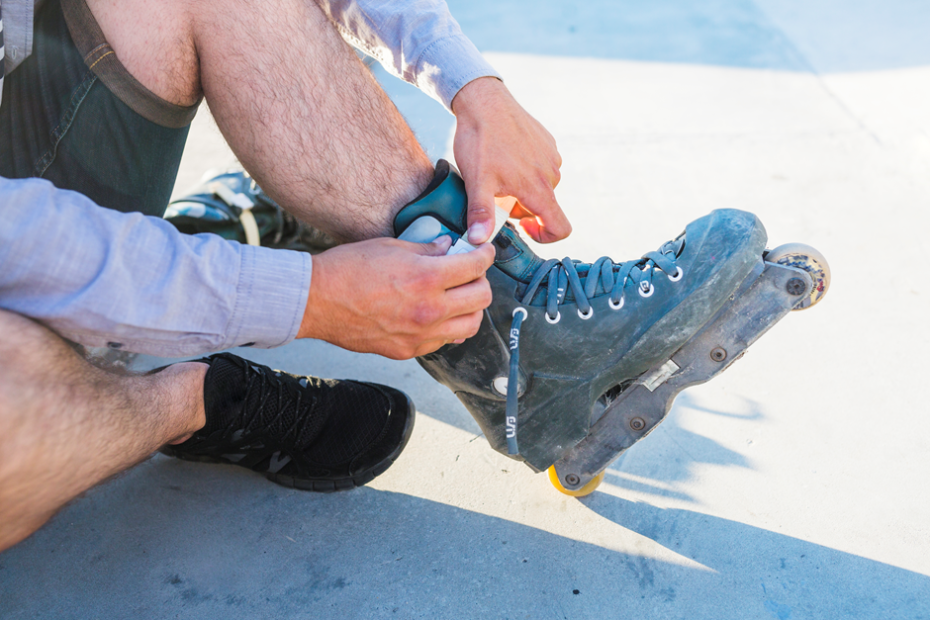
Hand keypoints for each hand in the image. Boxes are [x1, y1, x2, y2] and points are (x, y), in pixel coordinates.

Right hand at [298, 237, 494, 358]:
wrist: (316, 301)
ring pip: (470, 326)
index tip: (484, 251)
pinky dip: (448, 327)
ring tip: (459, 296)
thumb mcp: (391, 246)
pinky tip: (436, 313)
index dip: (485, 254)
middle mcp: (429, 310)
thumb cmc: (347, 269)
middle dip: (482, 281)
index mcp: (426, 279)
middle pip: (482, 298)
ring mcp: (420, 335)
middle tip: (471, 273)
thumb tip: (447, 249)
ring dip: (471, 308)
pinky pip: (443, 341)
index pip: (475, 266)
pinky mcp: (409, 350)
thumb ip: (426, 250)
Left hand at [451, 77, 570, 244]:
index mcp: (538, 189)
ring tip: (497, 173)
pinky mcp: (547, 142)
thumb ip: (481, 214)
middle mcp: (551, 174)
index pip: (560, 228)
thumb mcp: (476, 181)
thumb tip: (479, 242)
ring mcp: (551, 157)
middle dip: (521, 208)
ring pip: (542, 186)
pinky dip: (526, 169)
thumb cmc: (480, 141)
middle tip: (495, 194)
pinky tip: (505, 156)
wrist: (484, 101)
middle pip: (544, 207)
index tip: (523, 228)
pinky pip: (541, 166)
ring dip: (523, 188)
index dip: (545, 236)